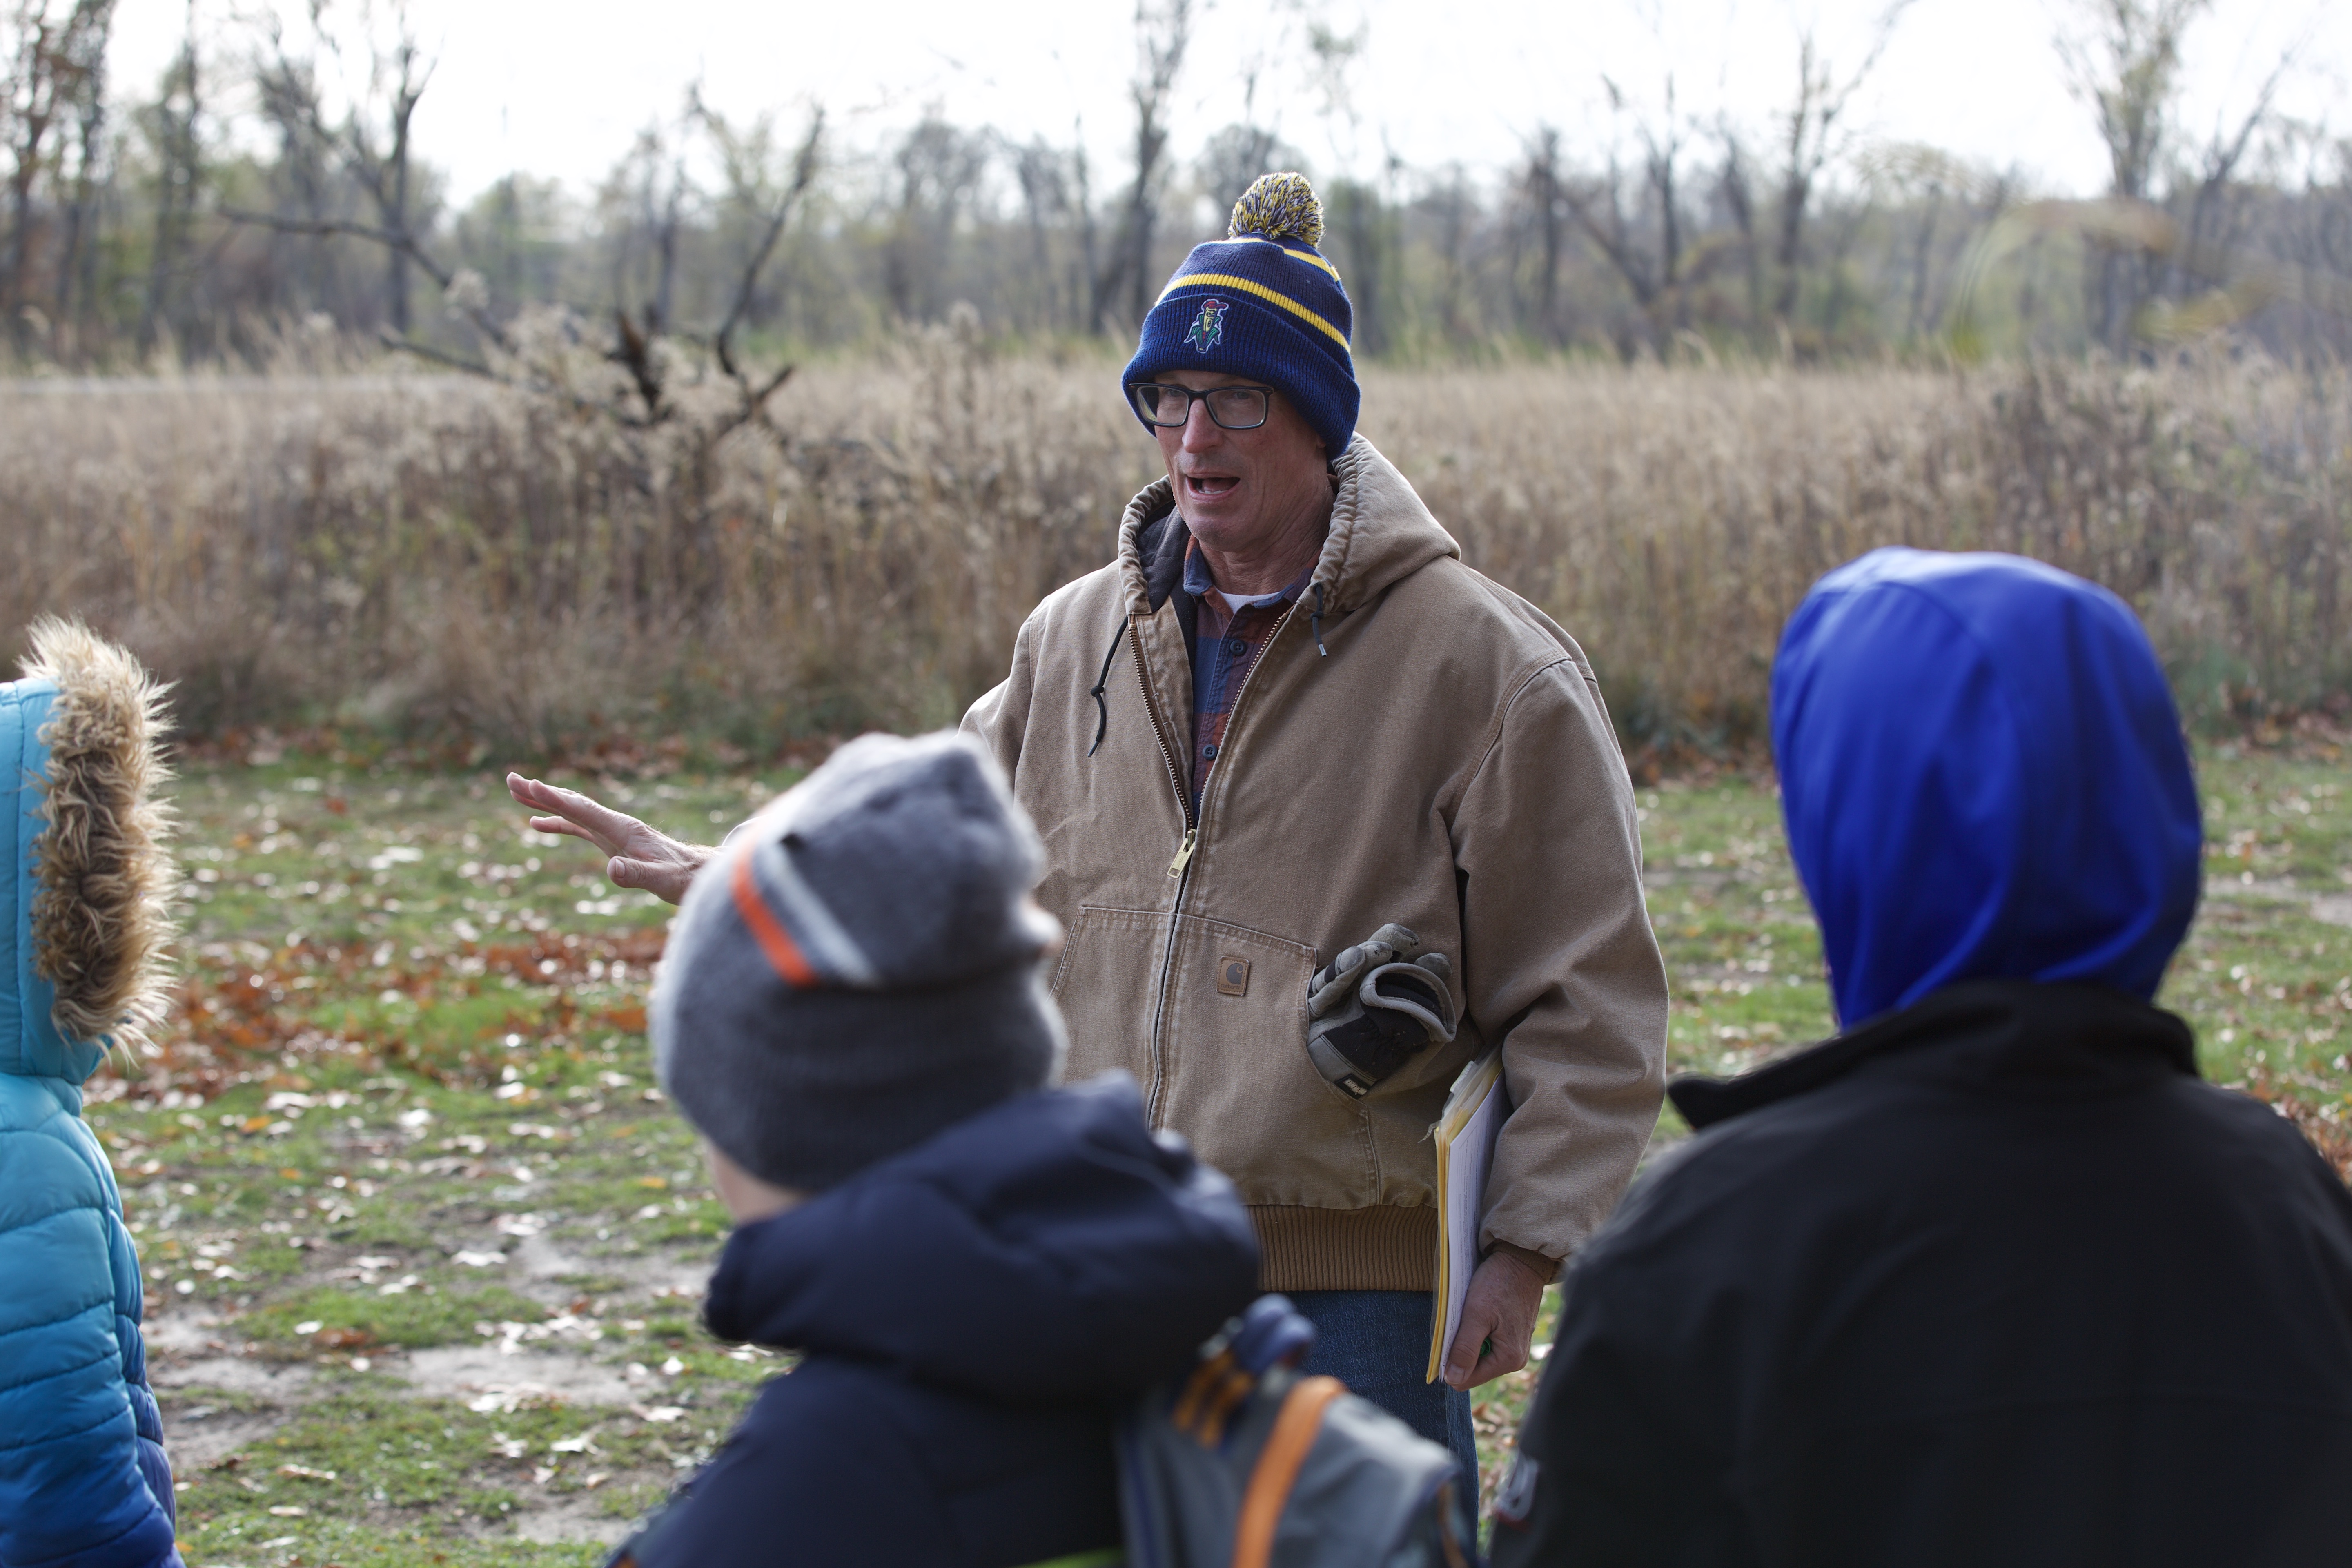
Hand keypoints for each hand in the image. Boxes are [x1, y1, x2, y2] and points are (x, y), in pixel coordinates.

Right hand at [505, 772, 715, 905]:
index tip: (530, 784)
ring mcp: (612, 831)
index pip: (583, 809)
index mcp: (622, 828)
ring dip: (545, 801)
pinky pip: (578, 827)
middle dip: (541, 791)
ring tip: (516, 792)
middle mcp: (615, 824)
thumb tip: (611, 869)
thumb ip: (637, 875)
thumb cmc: (681, 878)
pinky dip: (557, 822)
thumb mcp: (660, 880)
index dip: (555, 798)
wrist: (696, 873)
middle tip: (510, 779)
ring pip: (572, 811)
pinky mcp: (611, 841)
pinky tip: (536, 823)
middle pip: (573, 803)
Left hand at [1442, 1248, 1550, 1389]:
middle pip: (1472, 1368)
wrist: (1522, 1258)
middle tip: (1465, 1320)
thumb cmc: (1499, 1283)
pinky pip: (1487, 1341)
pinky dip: (1479, 1328)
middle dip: (1461, 1347)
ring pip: (1478, 1354)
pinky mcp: (1513, 1335)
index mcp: (1508, 1359)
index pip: (1466, 1379)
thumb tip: (1453, 1380)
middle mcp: (1515, 1358)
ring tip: (1475, 1313)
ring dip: (1469, 1336)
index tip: (1451, 1335)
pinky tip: (1482, 1311)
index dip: (1451, 1361)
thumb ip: (1465, 1349)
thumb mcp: (1476, 1315)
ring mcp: (1515, 1347)